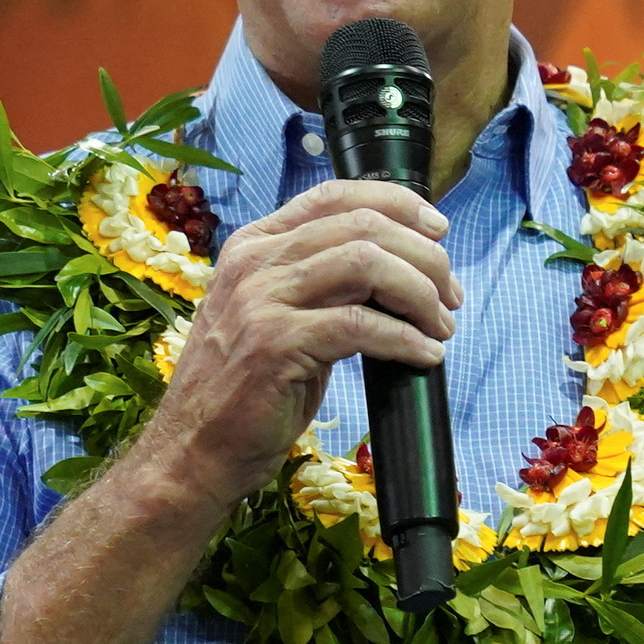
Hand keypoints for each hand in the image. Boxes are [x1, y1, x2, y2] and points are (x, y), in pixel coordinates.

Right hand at [130, 179, 460, 507]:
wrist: (193, 448)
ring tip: (441, 326)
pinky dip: (405, 340)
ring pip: (367, 264)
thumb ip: (320, 283)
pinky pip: (360, 325)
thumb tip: (397, 272)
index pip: (335, 195)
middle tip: (450, 296)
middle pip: (362, 226)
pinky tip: (424, 355)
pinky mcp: (275, 344)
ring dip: (420, 293)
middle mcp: (255, 261)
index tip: (438, 230)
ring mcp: (260, 300)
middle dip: (423, 257)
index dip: (397, 204)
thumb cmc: (243, 390)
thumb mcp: (276, 316)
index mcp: (255, 245)